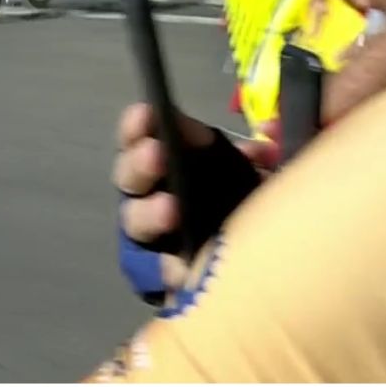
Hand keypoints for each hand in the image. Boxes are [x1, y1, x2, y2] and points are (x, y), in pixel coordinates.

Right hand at [114, 103, 279, 288]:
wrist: (256, 259)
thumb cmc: (238, 201)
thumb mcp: (244, 174)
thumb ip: (244, 159)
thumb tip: (256, 152)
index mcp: (161, 160)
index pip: (138, 136)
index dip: (137, 124)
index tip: (148, 113)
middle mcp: (145, 194)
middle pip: (129, 176)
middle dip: (140, 163)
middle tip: (157, 155)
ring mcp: (145, 235)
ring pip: (134, 221)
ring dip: (149, 213)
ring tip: (170, 210)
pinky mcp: (151, 273)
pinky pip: (147, 271)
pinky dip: (161, 268)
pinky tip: (180, 269)